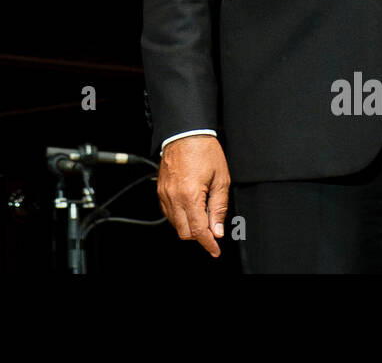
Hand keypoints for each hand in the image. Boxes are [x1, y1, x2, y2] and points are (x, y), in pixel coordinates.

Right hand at [157, 135, 230, 256]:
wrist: (185, 133)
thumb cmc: (204, 151)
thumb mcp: (221, 179)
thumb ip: (219, 208)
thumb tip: (217, 230)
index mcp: (190, 195)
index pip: (199, 231)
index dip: (209, 244)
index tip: (215, 250)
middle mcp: (174, 197)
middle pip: (185, 232)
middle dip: (199, 236)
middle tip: (212, 230)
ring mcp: (165, 194)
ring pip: (175, 224)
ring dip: (189, 226)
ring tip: (202, 214)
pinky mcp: (160, 190)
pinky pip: (168, 213)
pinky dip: (179, 216)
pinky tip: (190, 208)